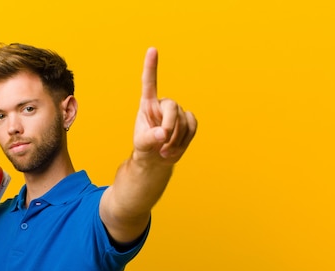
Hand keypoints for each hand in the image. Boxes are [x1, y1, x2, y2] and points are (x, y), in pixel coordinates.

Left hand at [133, 47, 196, 164]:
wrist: (156, 158)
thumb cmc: (144, 147)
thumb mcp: (142, 144)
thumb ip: (150, 137)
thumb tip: (163, 133)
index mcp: (147, 104)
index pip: (149, 82)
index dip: (151, 66)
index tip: (152, 49)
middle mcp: (163, 104)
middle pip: (172, 107)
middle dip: (169, 126)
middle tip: (162, 141)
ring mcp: (177, 112)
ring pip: (183, 121)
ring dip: (175, 139)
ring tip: (163, 151)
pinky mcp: (188, 121)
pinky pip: (192, 127)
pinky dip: (184, 140)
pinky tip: (174, 149)